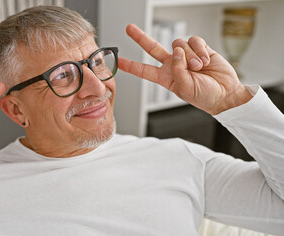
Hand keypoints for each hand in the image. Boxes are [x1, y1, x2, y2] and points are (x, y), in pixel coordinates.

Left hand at [118, 24, 251, 114]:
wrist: (225, 93)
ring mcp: (185, 56)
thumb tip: (176, 51)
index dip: (132, 65)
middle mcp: (173, 64)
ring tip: (199, 67)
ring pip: (178, 43)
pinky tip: (206, 60)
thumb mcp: (184, 89)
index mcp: (165, 77)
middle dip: (140, 37)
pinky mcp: (199, 48)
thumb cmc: (204, 96)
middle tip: (129, 28)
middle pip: (153, 48)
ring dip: (190, 55)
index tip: (119, 61)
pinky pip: (194, 40)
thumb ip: (177, 70)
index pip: (144, 70)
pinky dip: (200, 50)